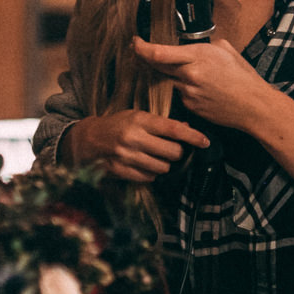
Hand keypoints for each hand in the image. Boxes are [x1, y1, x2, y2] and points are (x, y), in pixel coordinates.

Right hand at [66, 109, 209, 182]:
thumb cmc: (117, 124)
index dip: (193, 136)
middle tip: (172, 149)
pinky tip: (144, 164)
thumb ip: (161, 123)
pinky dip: (152, 173)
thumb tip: (186, 128)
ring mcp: (127, 156)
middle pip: (173, 152)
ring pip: (163, 167)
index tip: (205, 141)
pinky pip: (150, 177)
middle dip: (177, 152)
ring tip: (155, 156)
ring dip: (165, 164)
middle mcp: (133, 138)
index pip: (173, 129)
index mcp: (139, 120)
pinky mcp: (122, 171)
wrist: (88, 140)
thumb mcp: (138, 116)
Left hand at [132, 36, 283, 134]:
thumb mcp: (226, 50)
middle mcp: (189, 75)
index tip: (135, 42)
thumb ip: (205, 46)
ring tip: (187, 72)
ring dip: (169, 74)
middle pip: (156, 66)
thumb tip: (194, 45)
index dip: (142, 48)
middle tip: (140, 52)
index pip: (159, 53)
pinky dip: (183, 89)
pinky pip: (180, 94)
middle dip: (145, 58)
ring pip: (169, 80)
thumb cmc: (243, 78)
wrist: (253, 106)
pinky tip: (200, 88)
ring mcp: (188, 93)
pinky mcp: (190, 107)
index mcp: (198, 57)